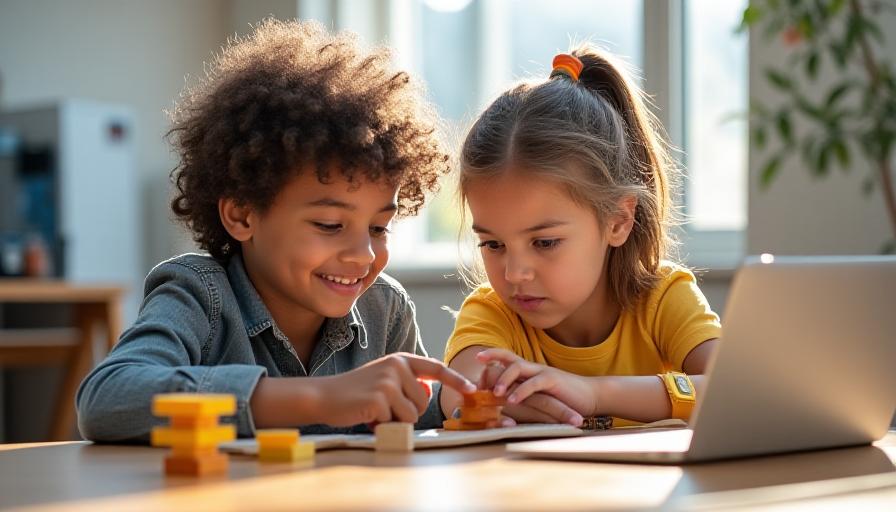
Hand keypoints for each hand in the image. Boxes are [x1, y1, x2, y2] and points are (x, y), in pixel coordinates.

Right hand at [317, 353, 474, 426]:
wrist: (324, 396)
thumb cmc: (356, 392)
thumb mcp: (384, 378)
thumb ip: (405, 382)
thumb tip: (427, 392)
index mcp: (400, 360)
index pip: (434, 368)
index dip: (455, 380)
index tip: (472, 389)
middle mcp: (397, 366)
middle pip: (423, 401)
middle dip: (406, 411)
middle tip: (382, 407)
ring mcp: (389, 382)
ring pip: (412, 414)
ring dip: (395, 420)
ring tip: (375, 412)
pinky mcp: (380, 399)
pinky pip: (397, 423)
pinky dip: (384, 426)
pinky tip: (367, 417)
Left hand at [476, 349, 595, 417]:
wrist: (590, 396)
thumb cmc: (562, 400)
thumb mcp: (538, 400)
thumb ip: (521, 402)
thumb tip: (499, 414)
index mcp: (527, 371)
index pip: (504, 359)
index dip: (489, 361)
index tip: (474, 366)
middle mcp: (532, 368)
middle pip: (508, 356)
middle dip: (491, 356)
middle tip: (477, 359)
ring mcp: (542, 373)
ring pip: (518, 367)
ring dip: (503, 379)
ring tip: (494, 392)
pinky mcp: (553, 381)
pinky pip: (534, 383)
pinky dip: (522, 391)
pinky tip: (512, 400)